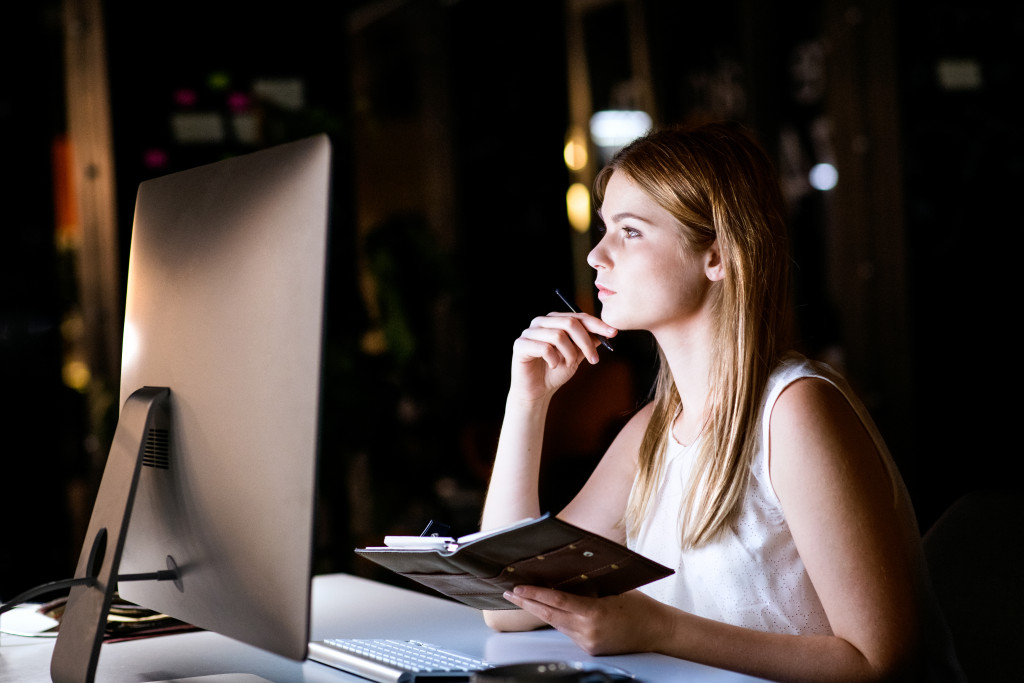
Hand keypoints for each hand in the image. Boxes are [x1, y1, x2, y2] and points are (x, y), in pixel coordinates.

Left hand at [502, 585, 669, 655]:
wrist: (657, 631)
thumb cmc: (639, 605)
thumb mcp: (612, 588)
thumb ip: (587, 586)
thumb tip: (562, 576)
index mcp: (594, 612)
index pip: (556, 602)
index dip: (534, 595)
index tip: (518, 588)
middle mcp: (588, 630)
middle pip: (549, 616)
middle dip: (527, 603)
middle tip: (509, 593)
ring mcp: (587, 642)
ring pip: (556, 624)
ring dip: (539, 611)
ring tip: (523, 599)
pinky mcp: (589, 648)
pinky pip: (568, 631)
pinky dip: (557, 619)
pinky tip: (547, 611)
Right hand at [509, 312, 616, 402]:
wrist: (536, 392)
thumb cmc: (555, 372)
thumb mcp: (576, 356)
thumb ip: (588, 342)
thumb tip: (606, 331)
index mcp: (554, 320)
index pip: (578, 316)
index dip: (597, 324)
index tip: (613, 333)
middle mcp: (540, 322)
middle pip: (570, 323)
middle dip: (586, 342)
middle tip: (594, 360)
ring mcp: (529, 332)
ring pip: (558, 336)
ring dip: (569, 354)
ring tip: (567, 364)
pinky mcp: (520, 345)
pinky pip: (545, 348)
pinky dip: (554, 360)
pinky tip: (553, 366)